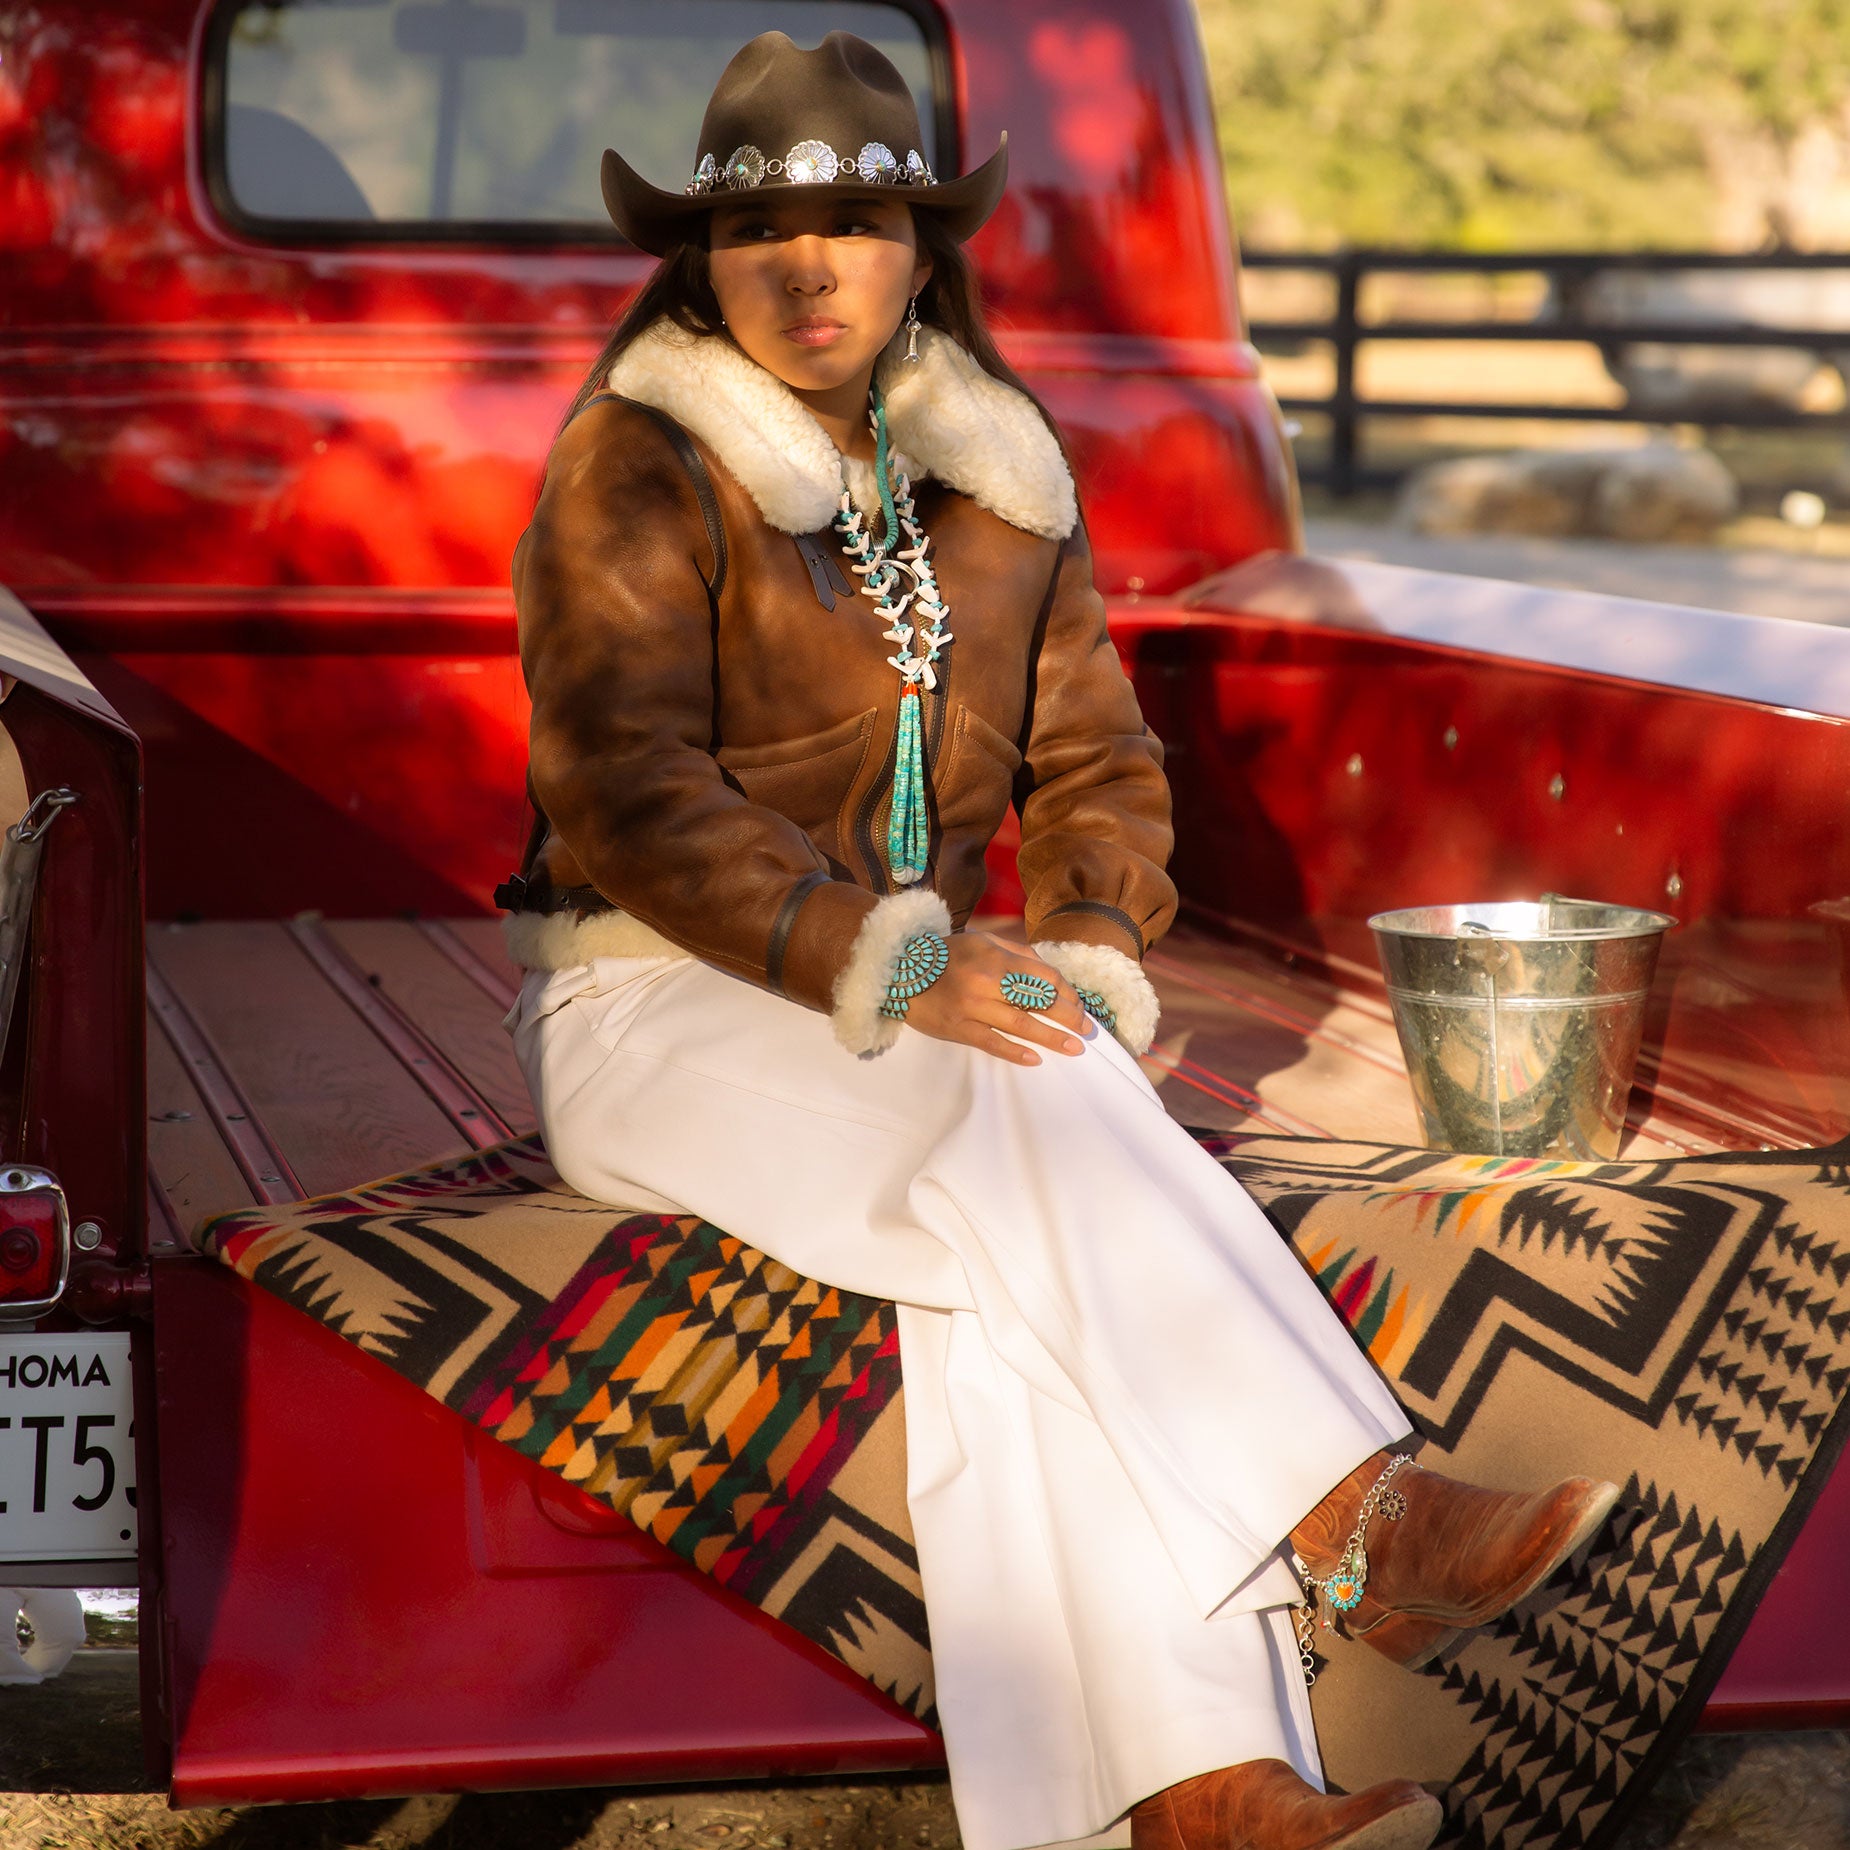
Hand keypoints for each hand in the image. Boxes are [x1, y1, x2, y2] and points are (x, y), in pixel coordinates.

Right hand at [898, 929, 1092, 1064]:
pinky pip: (991, 1042)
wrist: (899, 971)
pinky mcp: (957, 1028)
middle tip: (1087, 1030)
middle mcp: (986, 982)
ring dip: (1051, 1037)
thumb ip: (1018, 953)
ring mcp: (971, 1007)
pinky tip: (1035, 1059)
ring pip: (1019, 1025)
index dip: (1066, 992)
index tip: (1079, 1005)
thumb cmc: (946, 955)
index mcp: (995, 958)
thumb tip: (1049, 973)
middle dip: (1067, 1016)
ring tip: (1074, 1047)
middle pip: (1037, 1001)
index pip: (1043, 977)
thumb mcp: (983, 941)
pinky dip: (1014, 1052)